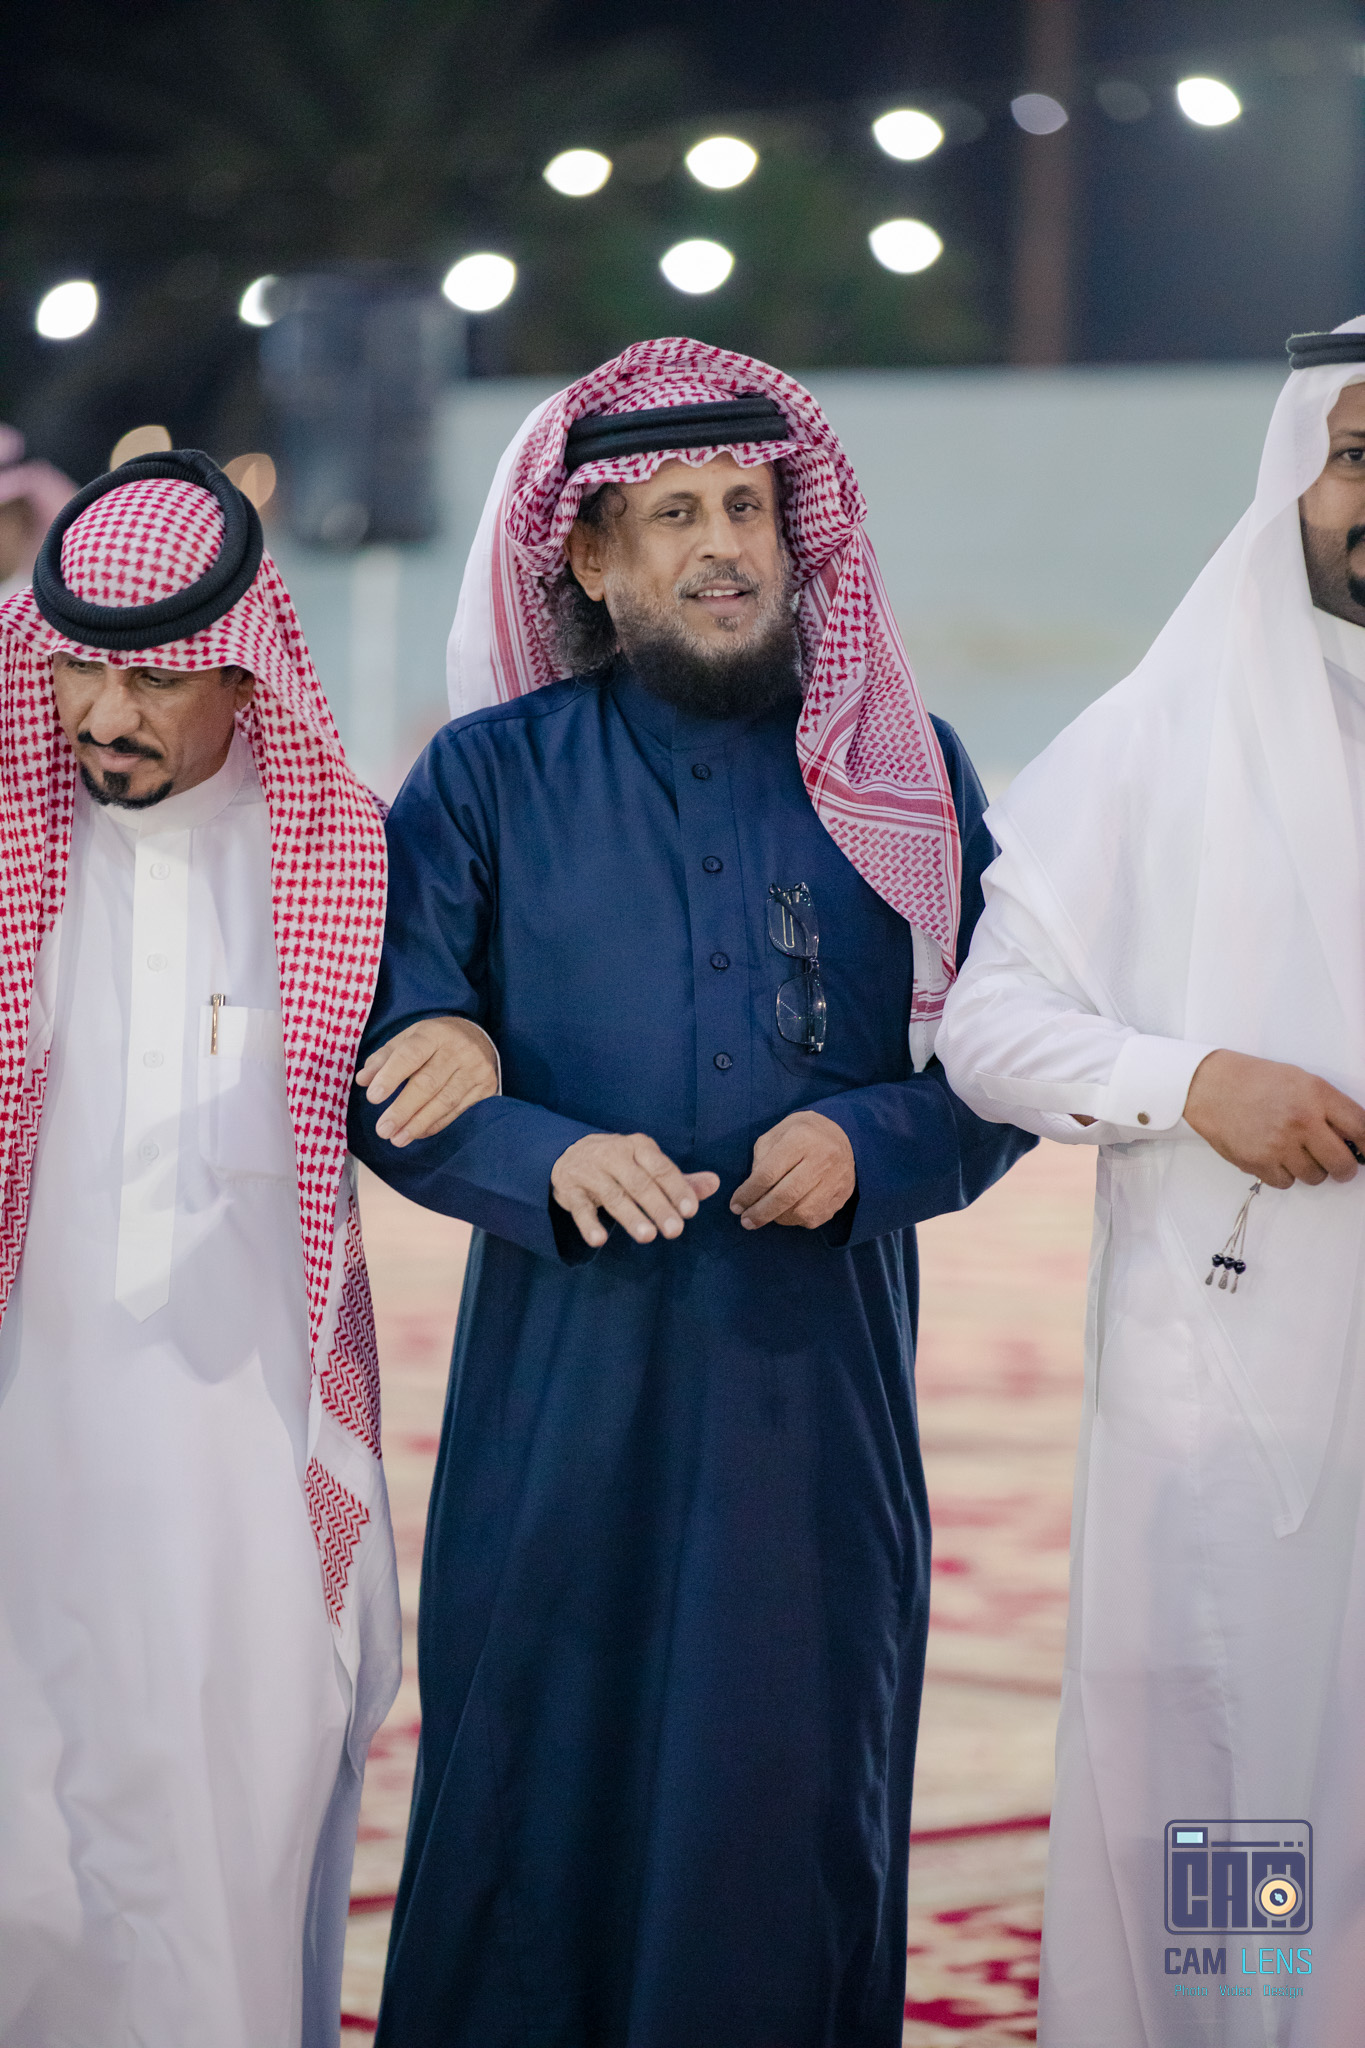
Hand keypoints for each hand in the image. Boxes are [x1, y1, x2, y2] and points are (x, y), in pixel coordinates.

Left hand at [356, 1016, 498, 1146]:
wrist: (478, 1038)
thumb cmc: (434, 1042)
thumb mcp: (408, 1039)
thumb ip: (383, 1059)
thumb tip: (363, 1080)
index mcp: (434, 1033)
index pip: (410, 1055)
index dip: (390, 1076)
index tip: (373, 1097)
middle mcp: (458, 1050)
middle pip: (428, 1083)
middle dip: (403, 1109)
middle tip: (382, 1129)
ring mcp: (476, 1070)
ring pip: (444, 1101)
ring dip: (418, 1123)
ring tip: (397, 1139)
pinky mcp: (487, 1088)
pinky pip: (459, 1111)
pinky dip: (436, 1125)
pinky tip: (418, 1133)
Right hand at [551, 1133, 719, 1248]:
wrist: (569, 1154)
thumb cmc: (620, 1164)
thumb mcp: (648, 1165)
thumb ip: (680, 1180)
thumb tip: (715, 1184)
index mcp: (638, 1146)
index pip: (661, 1168)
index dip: (677, 1189)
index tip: (691, 1211)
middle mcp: (614, 1155)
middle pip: (639, 1183)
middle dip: (658, 1207)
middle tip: (675, 1231)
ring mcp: (590, 1172)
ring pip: (613, 1195)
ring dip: (630, 1216)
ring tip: (647, 1236)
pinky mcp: (570, 1190)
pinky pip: (580, 1208)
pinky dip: (589, 1224)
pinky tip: (599, 1240)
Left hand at [730, 1110, 855, 1230]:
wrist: (842, 1135)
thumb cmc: (800, 1135)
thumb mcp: (775, 1135)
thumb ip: (760, 1161)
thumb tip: (751, 1194)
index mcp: (800, 1138)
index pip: (768, 1173)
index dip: (748, 1193)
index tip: (735, 1205)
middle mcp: (822, 1158)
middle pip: (786, 1195)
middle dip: (761, 1212)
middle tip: (746, 1221)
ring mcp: (836, 1179)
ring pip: (802, 1211)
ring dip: (778, 1218)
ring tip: (766, 1214)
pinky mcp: (843, 1195)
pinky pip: (815, 1218)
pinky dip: (796, 1220)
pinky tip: (787, 1212)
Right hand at [1183, 1049, 1364, 1189]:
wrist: (1211, 1086)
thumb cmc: (1254, 1081)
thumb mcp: (1300, 1080)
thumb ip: (1328, 1107)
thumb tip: (1352, 1137)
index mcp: (1316, 1095)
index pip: (1360, 1128)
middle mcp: (1301, 1120)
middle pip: (1343, 1164)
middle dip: (1345, 1169)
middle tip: (1340, 1167)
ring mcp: (1279, 1144)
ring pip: (1315, 1177)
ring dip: (1311, 1170)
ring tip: (1297, 1155)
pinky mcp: (1258, 1162)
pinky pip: (1286, 1183)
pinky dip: (1284, 1175)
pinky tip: (1275, 1157)